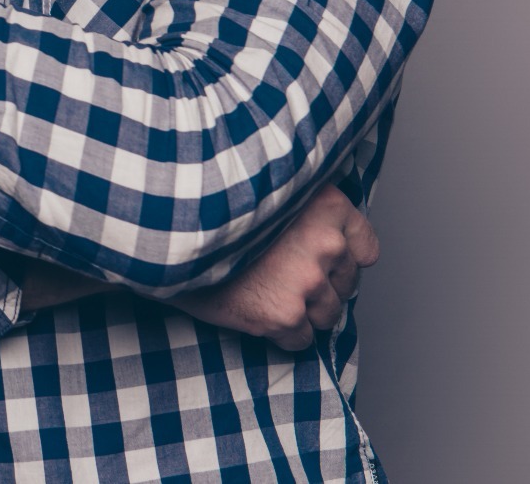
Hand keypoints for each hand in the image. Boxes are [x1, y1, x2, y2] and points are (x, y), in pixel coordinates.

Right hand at [165, 181, 380, 350]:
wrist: (164, 232)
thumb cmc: (208, 210)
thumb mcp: (264, 189)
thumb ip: (299, 205)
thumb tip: (322, 233)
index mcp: (325, 204)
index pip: (365, 246)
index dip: (341, 257)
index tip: (319, 259)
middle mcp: (325, 242)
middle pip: (346, 285)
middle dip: (320, 287)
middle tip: (279, 276)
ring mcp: (307, 281)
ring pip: (327, 315)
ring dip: (301, 312)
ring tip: (262, 293)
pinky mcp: (285, 314)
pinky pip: (300, 339)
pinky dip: (280, 333)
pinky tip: (252, 310)